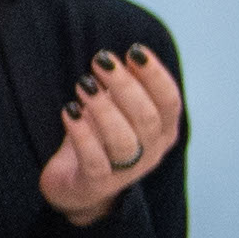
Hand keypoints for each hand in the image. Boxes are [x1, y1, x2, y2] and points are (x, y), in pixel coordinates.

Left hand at [41, 42, 183, 223]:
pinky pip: (94, 160)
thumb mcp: (115, 111)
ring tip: (84, 85)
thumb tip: (126, 56)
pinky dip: (82, 134)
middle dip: (125, 85)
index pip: (169, 101)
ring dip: (104, 109)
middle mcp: (151, 152)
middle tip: (101, 60)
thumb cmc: (98, 139)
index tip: (135, 51)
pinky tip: (69, 111)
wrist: (74, 186)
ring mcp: (126, 172)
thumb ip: (124, 89)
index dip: (155, 76)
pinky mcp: (96, 184)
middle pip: (147, 117)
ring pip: (123, 140)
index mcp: (163, 131)